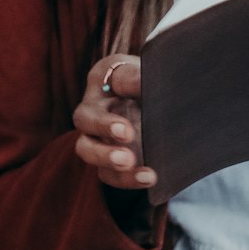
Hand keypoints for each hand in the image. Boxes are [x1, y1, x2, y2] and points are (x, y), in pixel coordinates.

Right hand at [73, 55, 156, 191]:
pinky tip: (150, 179)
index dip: (107, 117)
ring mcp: (98, 134)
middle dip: (103, 142)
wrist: (163, 99)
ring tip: (145, 175)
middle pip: (84, 123)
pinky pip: (108, 173)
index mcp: (102, 80)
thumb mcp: (147, 70)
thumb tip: (141, 82)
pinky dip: (127, 179)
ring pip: (88, 151)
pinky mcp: (110, 157)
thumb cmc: (151, 79)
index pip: (98, 92)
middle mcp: (94, 107)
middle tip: (127, 158)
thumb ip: (140, 76)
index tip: (127, 133)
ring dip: (110, 164)